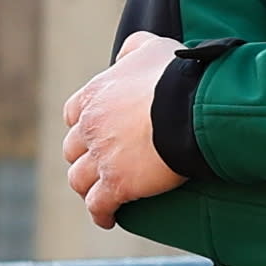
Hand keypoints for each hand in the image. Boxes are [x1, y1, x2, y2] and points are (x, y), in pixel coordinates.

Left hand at [62, 32, 181, 224]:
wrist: (193, 109)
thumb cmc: (177, 77)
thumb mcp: (152, 47)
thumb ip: (132, 49)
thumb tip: (123, 56)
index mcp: (94, 96)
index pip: (72, 114)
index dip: (83, 126)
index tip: (94, 133)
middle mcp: (90, 127)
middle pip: (73, 149)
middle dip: (83, 157)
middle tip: (100, 165)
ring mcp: (100, 157)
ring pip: (79, 179)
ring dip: (88, 187)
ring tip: (100, 195)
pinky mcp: (116, 184)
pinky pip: (98, 205)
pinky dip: (100, 213)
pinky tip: (108, 218)